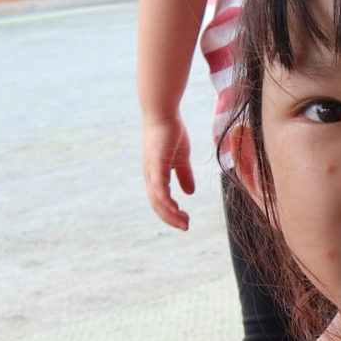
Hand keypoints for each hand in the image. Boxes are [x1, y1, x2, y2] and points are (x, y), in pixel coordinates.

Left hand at [143, 113, 195, 231]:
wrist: (164, 113)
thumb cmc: (171, 132)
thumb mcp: (181, 158)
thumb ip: (184, 175)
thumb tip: (190, 192)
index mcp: (155, 175)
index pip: (161, 200)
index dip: (171, 213)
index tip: (185, 220)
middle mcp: (150, 176)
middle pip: (157, 205)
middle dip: (171, 218)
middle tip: (185, 226)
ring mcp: (152, 171)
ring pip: (158, 200)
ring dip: (170, 214)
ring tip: (183, 222)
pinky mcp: (156, 165)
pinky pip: (159, 189)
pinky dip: (166, 202)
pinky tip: (176, 209)